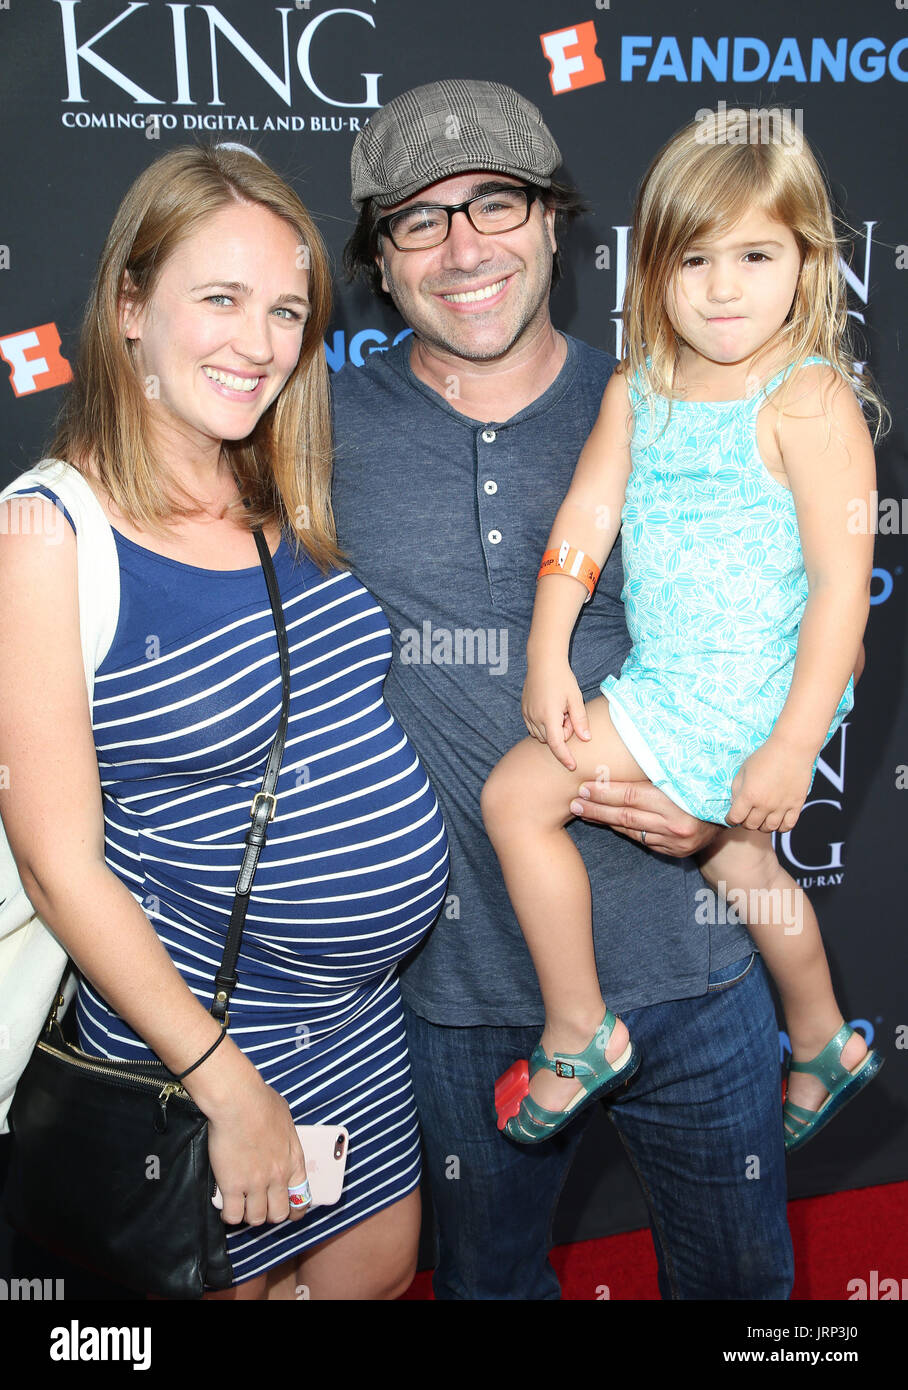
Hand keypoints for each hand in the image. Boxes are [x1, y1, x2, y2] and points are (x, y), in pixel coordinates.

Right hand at [203, 1074, 308, 1227]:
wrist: (238, 1100)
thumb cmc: (260, 1101)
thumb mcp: (285, 1118)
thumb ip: (285, 1136)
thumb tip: (279, 1137)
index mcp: (293, 1160)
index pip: (301, 1198)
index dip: (294, 1210)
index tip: (287, 1210)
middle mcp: (278, 1176)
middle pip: (278, 1214)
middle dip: (269, 1214)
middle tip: (260, 1206)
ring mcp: (256, 1183)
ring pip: (256, 1219)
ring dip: (248, 1215)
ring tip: (241, 1205)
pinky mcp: (232, 1186)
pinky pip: (233, 1215)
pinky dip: (229, 1215)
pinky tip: (226, 1206)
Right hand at [521, 659, 590, 770]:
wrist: (543, 662)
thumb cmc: (562, 678)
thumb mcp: (576, 698)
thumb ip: (580, 720)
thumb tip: (586, 739)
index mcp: (549, 715)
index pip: (556, 744)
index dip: (565, 757)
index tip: (572, 766)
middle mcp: (535, 717)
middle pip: (550, 739)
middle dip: (562, 733)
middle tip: (569, 714)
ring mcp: (527, 714)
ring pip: (541, 735)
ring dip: (552, 730)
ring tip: (560, 710)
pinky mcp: (524, 710)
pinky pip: (533, 727)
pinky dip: (544, 725)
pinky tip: (551, 709)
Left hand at [569, 777, 718, 856]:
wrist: (732, 813)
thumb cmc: (702, 785)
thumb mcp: (682, 774)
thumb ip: (656, 769)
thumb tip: (621, 751)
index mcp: (677, 802)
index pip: (631, 796)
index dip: (605, 792)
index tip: (584, 786)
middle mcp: (675, 825)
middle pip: (626, 816)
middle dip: (597, 808)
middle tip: (574, 802)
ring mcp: (675, 842)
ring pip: (631, 830)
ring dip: (605, 820)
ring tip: (583, 811)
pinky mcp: (674, 852)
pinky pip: (642, 840)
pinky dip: (623, 830)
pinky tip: (607, 822)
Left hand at [726, 740, 812, 832]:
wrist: (791, 748)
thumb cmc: (765, 756)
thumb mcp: (743, 770)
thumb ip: (736, 789)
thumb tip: (734, 804)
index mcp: (749, 795)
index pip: (735, 818)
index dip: (730, 819)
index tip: (732, 816)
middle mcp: (764, 804)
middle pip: (751, 825)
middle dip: (745, 822)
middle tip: (746, 815)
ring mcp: (781, 806)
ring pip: (769, 828)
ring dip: (762, 826)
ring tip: (761, 817)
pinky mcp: (796, 805)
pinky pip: (788, 826)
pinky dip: (780, 826)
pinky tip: (777, 819)